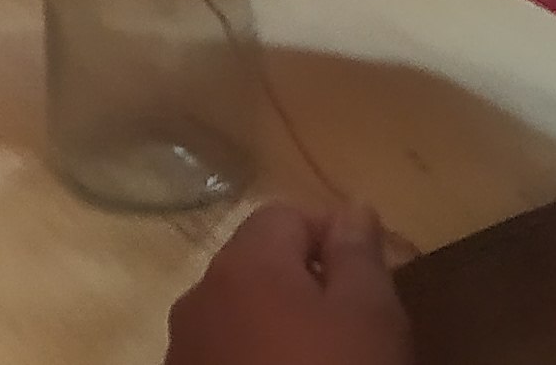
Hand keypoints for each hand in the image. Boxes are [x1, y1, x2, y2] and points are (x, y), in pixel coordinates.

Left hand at [165, 202, 410, 364]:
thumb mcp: (371, 317)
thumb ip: (359, 254)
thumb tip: (351, 207)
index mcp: (242, 266)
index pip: (286, 216)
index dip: (334, 238)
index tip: (372, 282)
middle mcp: (198, 300)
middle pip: (257, 267)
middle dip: (307, 287)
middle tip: (357, 331)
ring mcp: (183, 353)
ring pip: (238, 318)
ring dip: (279, 331)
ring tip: (326, 363)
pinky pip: (224, 359)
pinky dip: (256, 364)